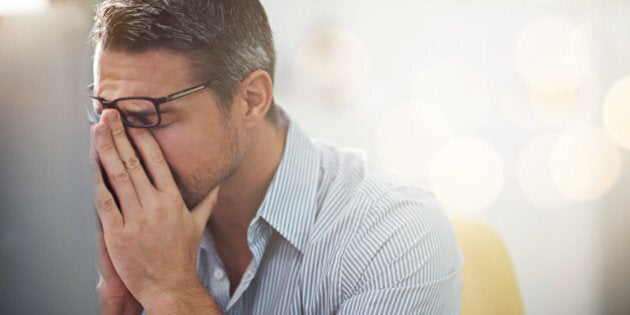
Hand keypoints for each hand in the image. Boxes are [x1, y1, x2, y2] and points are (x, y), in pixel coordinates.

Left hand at [91, 109, 218, 311]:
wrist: (169, 285)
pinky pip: (104, 201)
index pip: (157, 161)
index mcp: (173, 200)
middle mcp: (155, 205)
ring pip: (118, 176)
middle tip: (110, 114)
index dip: (143, 138)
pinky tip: (90, 163)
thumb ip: (207, 201)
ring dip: (106, 150)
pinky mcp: (118, 233)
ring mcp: (136, 219)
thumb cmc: (182, 255)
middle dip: (120, 135)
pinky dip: (96, 180)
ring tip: (97, 129)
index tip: (133, 121)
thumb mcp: (198, 225)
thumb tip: (217, 184)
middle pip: (134, 162)